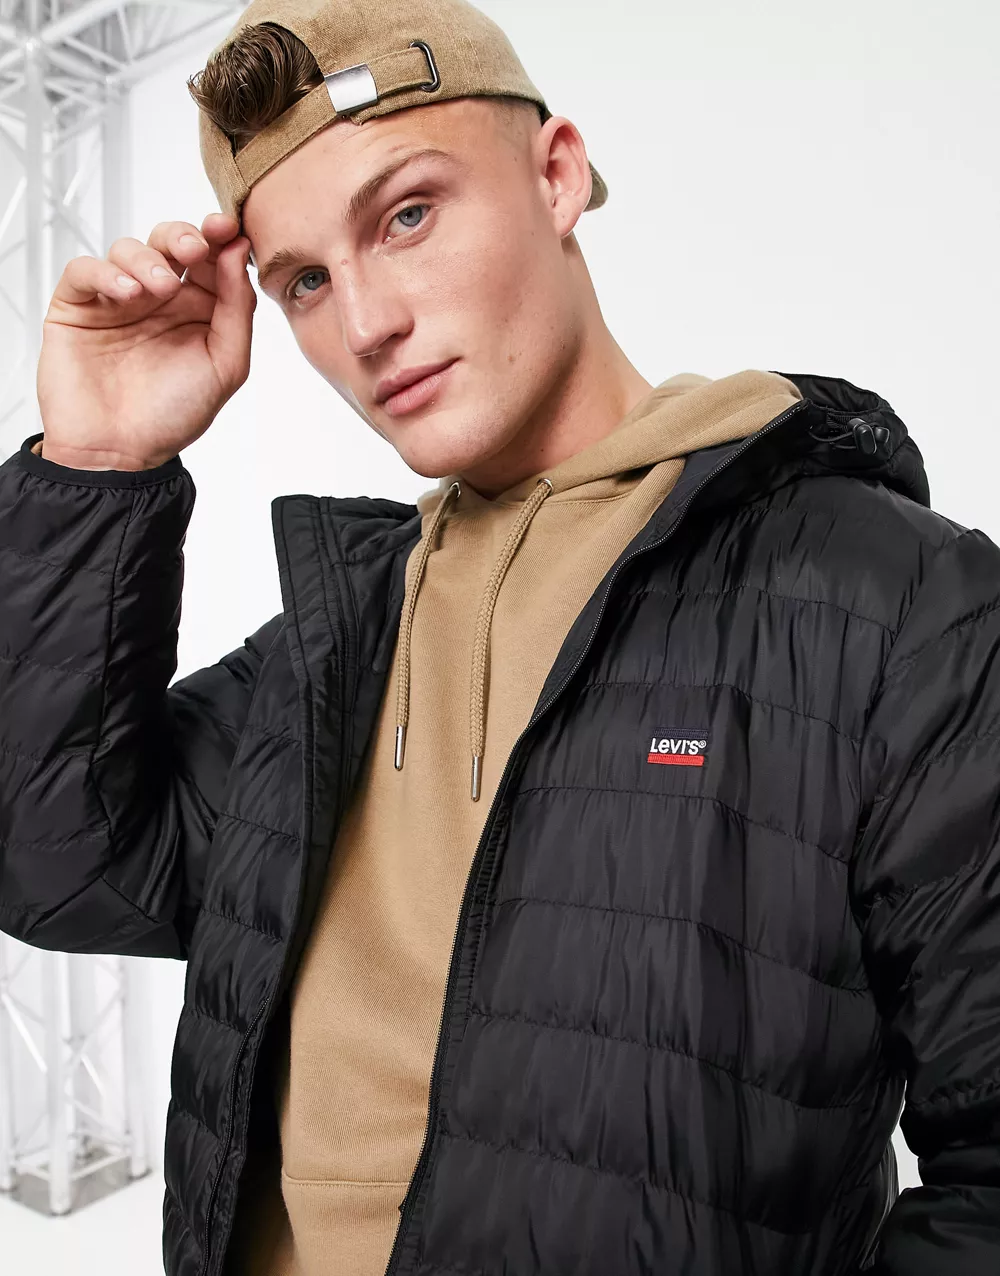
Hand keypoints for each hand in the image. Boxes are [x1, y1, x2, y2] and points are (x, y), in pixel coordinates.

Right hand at [36, 212, 255, 470]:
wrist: (120, 453)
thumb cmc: (172, 415)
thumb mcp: (225, 365)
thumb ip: (237, 309)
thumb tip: (237, 252)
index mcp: (197, 309)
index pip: (209, 259)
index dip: (218, 238)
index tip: (228, 227)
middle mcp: (158, 299)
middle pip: (168, 243)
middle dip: (183, 236)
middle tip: (194, 247)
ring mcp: (117, 300)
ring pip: (128, 249)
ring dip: (147, 259)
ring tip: (159, 286)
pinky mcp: (77, 307)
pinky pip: (85, 270)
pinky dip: (106, 273)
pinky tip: (127, 294)